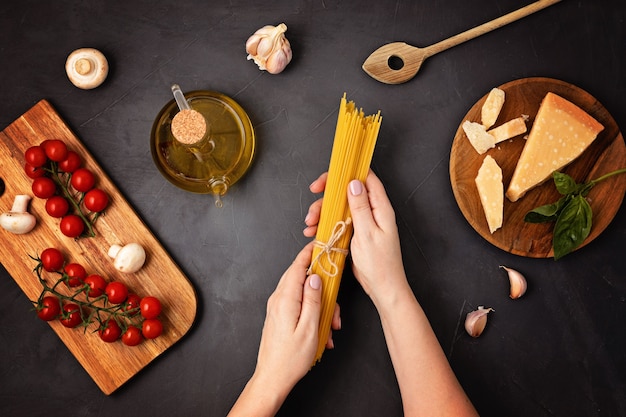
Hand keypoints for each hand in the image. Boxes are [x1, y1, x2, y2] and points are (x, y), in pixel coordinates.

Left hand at [254, 243, 322, 393]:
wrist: (271, 378)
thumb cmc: (290, 359)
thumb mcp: (310, 328)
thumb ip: (313, 299)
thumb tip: (316, 277)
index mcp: (285, 299)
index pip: (298, 266)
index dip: (310, 252)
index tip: (321, 244)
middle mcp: (278, 299)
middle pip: (301, 277)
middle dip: (322, 286)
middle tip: (334, 307)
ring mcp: (277, 307)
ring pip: (302, 292)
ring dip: (320, 305)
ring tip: (330, 327)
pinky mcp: (278, 315)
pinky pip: (298, 304)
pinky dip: (312, 312)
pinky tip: (321, 331)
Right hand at [305, 171, 408, 308]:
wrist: (383, 287)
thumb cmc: (380, 264)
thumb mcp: (367, 233)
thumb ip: (360, 207)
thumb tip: (354, 183)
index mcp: (380, 208)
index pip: (364, 179)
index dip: (344, 174)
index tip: (326, 181)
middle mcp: (373, 212)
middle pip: (347, 192)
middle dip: (327, 198)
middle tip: (313, 209)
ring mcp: (364, 222)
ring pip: (340, 207)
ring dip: (322, 213)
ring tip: (310, 225)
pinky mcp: (357, 232)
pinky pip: (339, 221)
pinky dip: (325, 224)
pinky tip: (314, 231)